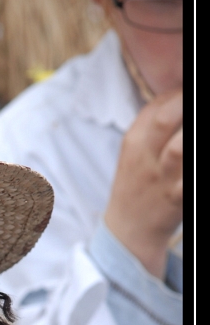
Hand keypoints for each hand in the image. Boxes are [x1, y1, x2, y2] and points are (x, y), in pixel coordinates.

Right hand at [104, 89, 181, 278]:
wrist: (128, 231)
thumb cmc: (138, 185)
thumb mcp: (135, 151)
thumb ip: (152, 122)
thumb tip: (177, 93)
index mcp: (134, 141)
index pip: (157, 106)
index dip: (181, 95)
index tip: (189, 95)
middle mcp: (145, 158)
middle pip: (164, 120)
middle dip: (186, 106)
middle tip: (196, 105)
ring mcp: (161, 179)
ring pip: (179, 149)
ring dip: (191, 137)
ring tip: (194, 135)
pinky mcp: (175, 199)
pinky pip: (188, 183)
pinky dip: (194, 168)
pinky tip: (194, 164)